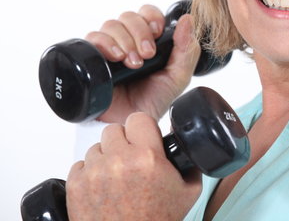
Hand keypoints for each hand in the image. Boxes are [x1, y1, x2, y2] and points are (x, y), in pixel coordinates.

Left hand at [66, 112, 201, 220]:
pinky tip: (103, 188)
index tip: (144, 138)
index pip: (139, 118)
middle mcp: (119, 161)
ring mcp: (95, 173)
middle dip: (123, 143)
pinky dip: (90, 174)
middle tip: (131, 160)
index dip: (143, 128)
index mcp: (148, 158)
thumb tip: (186, 150)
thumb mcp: (188, 192)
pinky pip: (80, 165)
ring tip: (117, 178)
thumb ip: (190, 165)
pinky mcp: (76, 185)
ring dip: (106, 158)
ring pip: (96, 147)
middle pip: (115, 130)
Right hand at [85, 5, 200, 122]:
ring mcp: (110, 48)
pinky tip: (116, 58)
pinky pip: (93, 38)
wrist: (132, 122)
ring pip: (111, 25)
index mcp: (149, 39)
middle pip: (129, 16)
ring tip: (134, 63)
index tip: (158, 32)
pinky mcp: (93, 58)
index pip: (147, 12)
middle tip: (147, 55)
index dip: (152, 17)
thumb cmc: (154, 99)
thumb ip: (186, 49)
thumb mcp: (178, 75)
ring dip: (125, 41)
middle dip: (140, 32)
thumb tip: (188, 19)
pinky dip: (105, 44)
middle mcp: (128, 40)